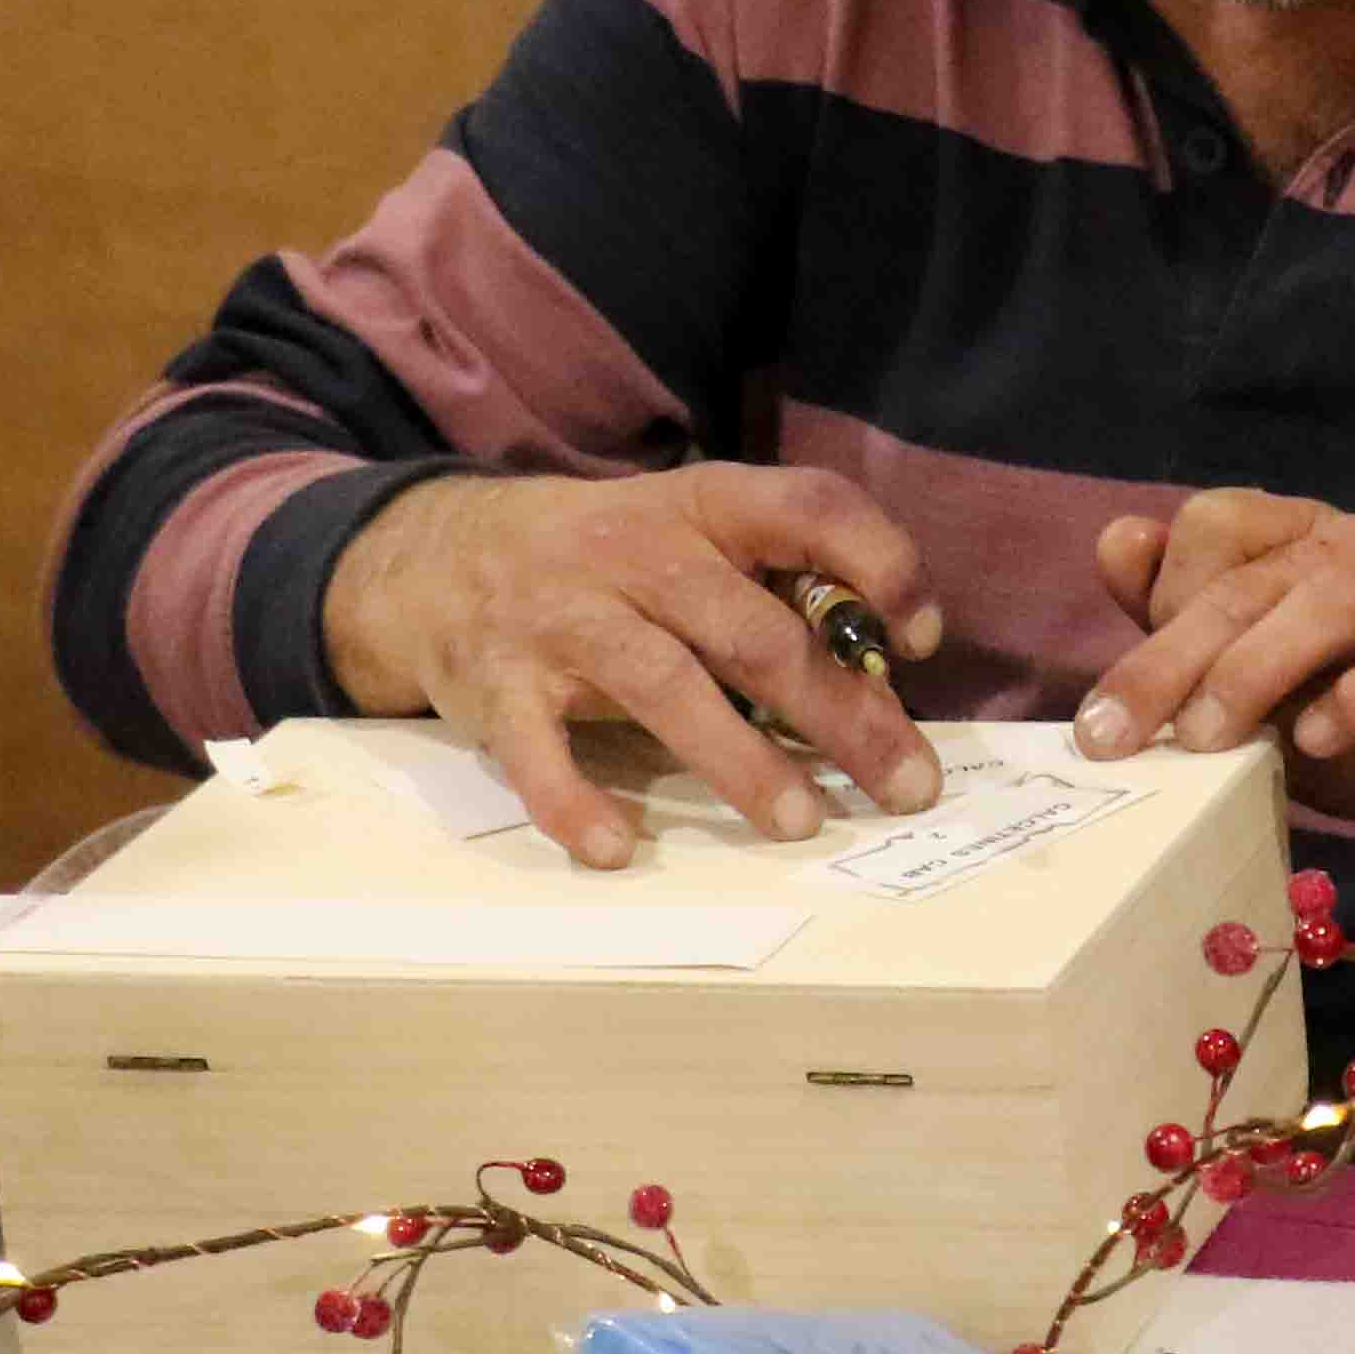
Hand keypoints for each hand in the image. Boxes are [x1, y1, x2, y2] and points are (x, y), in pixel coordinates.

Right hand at [323, 465, 941, 868]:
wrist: (436, 557)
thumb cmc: (604, 562)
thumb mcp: (689, 539)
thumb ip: (773, 593)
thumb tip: (883, 687)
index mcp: (701, 506)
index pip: (808, 505)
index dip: (877, 561)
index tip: (918, 639)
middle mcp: (636, 552)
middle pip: (752, 630)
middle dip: (839, 711)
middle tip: (905, 783)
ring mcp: (563, 617)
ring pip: (664, 686)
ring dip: (739, 759)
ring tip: (800, 821)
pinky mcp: (499, 683)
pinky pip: (538, 750)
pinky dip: (575, 801)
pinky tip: (619, 848)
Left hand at [1074, 489, 1354, 864]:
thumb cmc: (1350, 718)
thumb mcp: (1252, 677)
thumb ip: (1184, 618)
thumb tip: (1118, 542)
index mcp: (1299, 536)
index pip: (1215, 522)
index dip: (1159, 596)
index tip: (1117, 700)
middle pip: (1252, 579)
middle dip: (1171, 659)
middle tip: (1116, 738)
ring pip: (1332, 602)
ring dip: (1255, 670)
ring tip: (1208, 741)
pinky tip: (1317, 742)